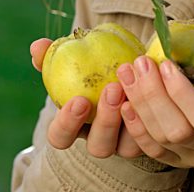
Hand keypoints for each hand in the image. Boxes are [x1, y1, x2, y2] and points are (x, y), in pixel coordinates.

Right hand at [30, 38, 141, 157]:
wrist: (131, 68)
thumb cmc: (94, 66)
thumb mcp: (74, 58)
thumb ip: (53, 53)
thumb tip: (38, 46)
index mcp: (75, 126)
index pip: (61, 137)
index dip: (67, 123)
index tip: (78, 99)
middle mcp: (100, 139)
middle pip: (98, 146)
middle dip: (105, 120)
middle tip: (112, 89)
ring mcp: (126, 142)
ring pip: (126, 147)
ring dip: (130, 119)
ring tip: (134, 88)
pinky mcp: (150, 136)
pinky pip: (151, 134)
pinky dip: (151, 114)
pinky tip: (155, 87)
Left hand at [116, 52, 193, 167]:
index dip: (182, 93)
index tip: (167, 64)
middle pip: (177, 130)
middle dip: (153, 95)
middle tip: (140, 63)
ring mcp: (193, 157)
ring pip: (160, 139)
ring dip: (139, 105)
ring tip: (127, 73)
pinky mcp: (177, 159)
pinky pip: (151, 149)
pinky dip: (134, 126)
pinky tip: (124, 100)